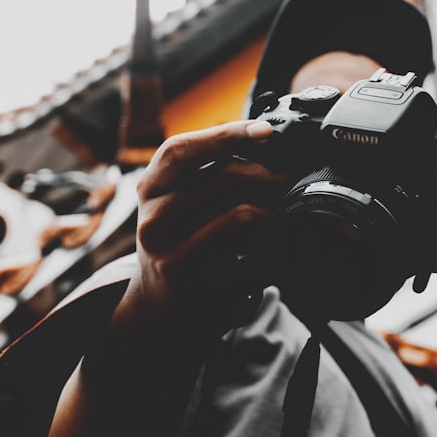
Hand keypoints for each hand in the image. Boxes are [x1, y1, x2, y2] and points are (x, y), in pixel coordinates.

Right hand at [121, 120, 289, 339]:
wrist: (157, 306)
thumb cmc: (182, 246)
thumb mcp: (186, 207)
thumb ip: (211, 178)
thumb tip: (263, 145)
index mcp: (151, 186)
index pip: (181, 148)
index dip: (224, 134)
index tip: (265, 129)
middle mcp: (149, 210)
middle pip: (210, 170)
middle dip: (259, 166)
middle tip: (288, 171)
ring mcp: (159, 241)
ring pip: (227, 200)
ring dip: (265, 193)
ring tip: (285, 194)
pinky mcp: (177, 268)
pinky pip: (228, 231)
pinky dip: (258, 221)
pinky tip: (272, 223)